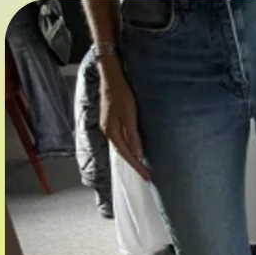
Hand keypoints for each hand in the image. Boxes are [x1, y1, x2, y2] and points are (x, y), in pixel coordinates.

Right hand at [99, 64, 150, 180]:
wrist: (111, 76)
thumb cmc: (121, 94)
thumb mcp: (129, 116)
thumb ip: (132, 136)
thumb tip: (137, 155)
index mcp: (111, 132)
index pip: (126, 155)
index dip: (137, 167)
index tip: (147, 177)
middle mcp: (108, 131)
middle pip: (122, 153)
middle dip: (134, 165)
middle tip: (147, 175)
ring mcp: (109, 126)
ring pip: (122, 146)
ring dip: (132, 157)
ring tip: (142, 166)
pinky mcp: (113, 120)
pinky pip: (122, 138)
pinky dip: (129, 146)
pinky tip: (135, 148)